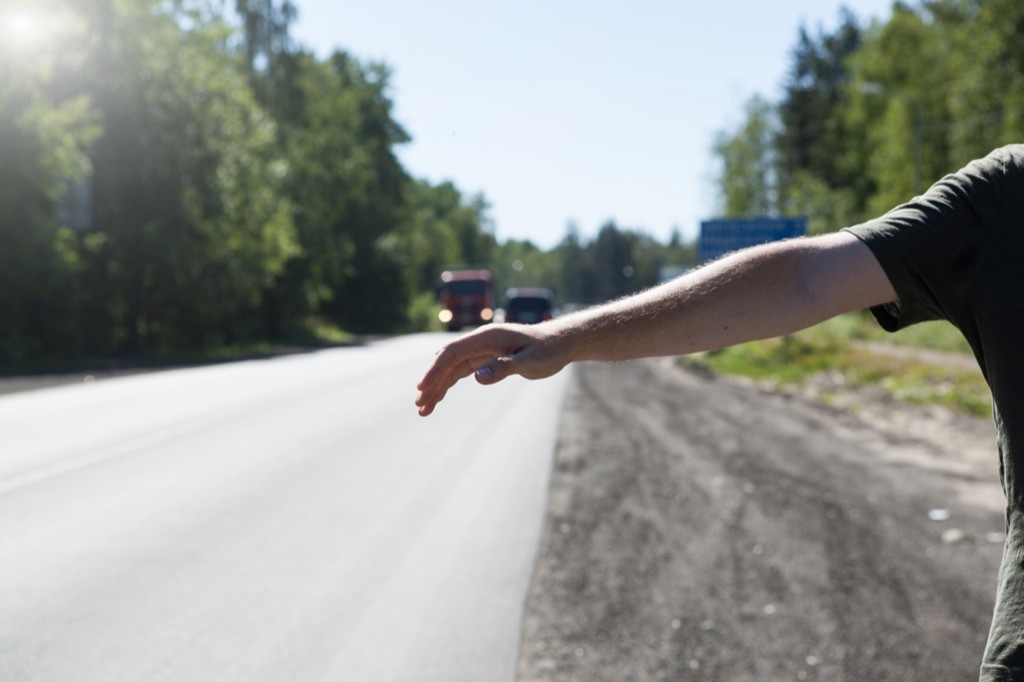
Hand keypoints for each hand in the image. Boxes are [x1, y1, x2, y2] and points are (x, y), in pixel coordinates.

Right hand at [415, 322, 570, 415]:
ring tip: (423, 409)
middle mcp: (479, 341)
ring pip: (451, 369)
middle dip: (431, 382)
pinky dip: (448, 385)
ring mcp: (480, 350)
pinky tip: (438, 398)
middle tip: (419, 406)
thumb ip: (504, 367)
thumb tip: (478, 377)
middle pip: (447, 361)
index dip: (435, 370)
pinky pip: (460, 372)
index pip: (452, 353)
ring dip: (437, 387)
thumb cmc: (548, 350)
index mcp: (487, 337)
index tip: (423, 389)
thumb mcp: (530, 362)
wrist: (560, 343)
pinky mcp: (484, 359)